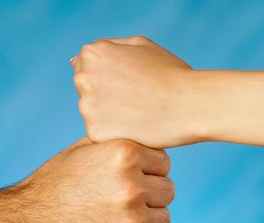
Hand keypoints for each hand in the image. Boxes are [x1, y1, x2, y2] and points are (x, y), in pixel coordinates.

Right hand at [21, 137, 172, 222]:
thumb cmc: (54, 186)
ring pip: (163, 217)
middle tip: (126, 203)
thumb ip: (117, 143)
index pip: (164, 162)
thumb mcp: (82, 151)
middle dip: (150, 195)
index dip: (148, 172)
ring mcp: (133, 218)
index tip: (130, 181)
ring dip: (148, 220)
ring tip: (121, 220)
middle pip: (167, 190)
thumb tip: (145, 136)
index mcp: (124, 153)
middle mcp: (132, 184)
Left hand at [72, 37, 197, 148]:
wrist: (188, 105)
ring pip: (93, 114)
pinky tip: (136, 129)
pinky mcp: (95, 133)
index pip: (88, 66)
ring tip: (138, 114)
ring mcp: (87, 107)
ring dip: (110, 116)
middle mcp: (84, 78)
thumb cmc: (170, 74)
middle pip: (87, 90)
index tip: (132, 83)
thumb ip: (109, 49)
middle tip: (136, 100)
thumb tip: (75, 59)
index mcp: (93, 54)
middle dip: (106, 95)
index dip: (113, 76)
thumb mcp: (140, 45)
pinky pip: (102, 135)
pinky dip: (116, 134)